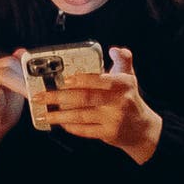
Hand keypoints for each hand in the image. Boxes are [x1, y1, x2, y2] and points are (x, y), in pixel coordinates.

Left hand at [29, 46, 164, 164]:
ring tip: (44, 113)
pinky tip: (60, 123)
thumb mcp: (130, 77)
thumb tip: (115, 49)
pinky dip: (70, 126)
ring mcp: (113, 118)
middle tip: (40, 96)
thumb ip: (122, 60)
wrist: (143, 128)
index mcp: (122, 84)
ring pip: (81, 115)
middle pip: (84, 97)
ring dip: (59, 115)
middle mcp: (118, 101)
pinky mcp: (108, 133)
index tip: (63, 79)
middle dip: (58, 97)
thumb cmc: (130, 99)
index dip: (80, 79)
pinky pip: (84, 130)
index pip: (99, 79)